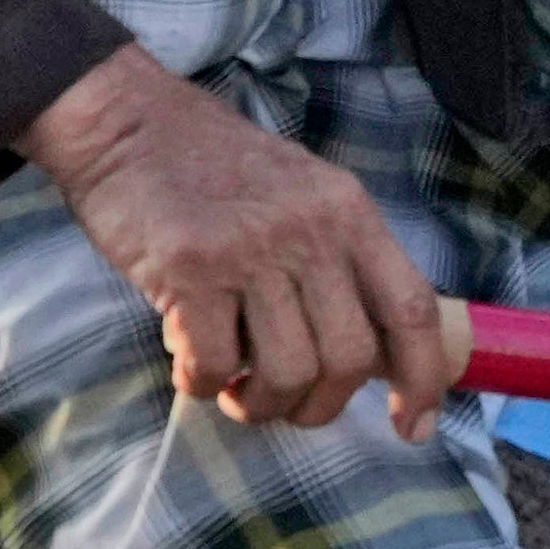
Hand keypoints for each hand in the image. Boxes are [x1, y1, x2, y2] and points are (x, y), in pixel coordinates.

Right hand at [18, 45, 459, 432]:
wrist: (127, 122)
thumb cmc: (214, 169)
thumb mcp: (304, 194)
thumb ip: (339, 260)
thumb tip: (368, 354)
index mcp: (350, 213)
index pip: (411, 309)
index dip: (423, 377)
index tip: (411, 426)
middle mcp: (312, 231)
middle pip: (350, 359)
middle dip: (319, 406)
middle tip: (283, 403)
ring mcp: (252, 249)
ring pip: (287, 373)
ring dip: (259, 404)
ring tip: (234, 388)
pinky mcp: (191, 269)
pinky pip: (215, 365)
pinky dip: (202, 383)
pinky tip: (189, 364)